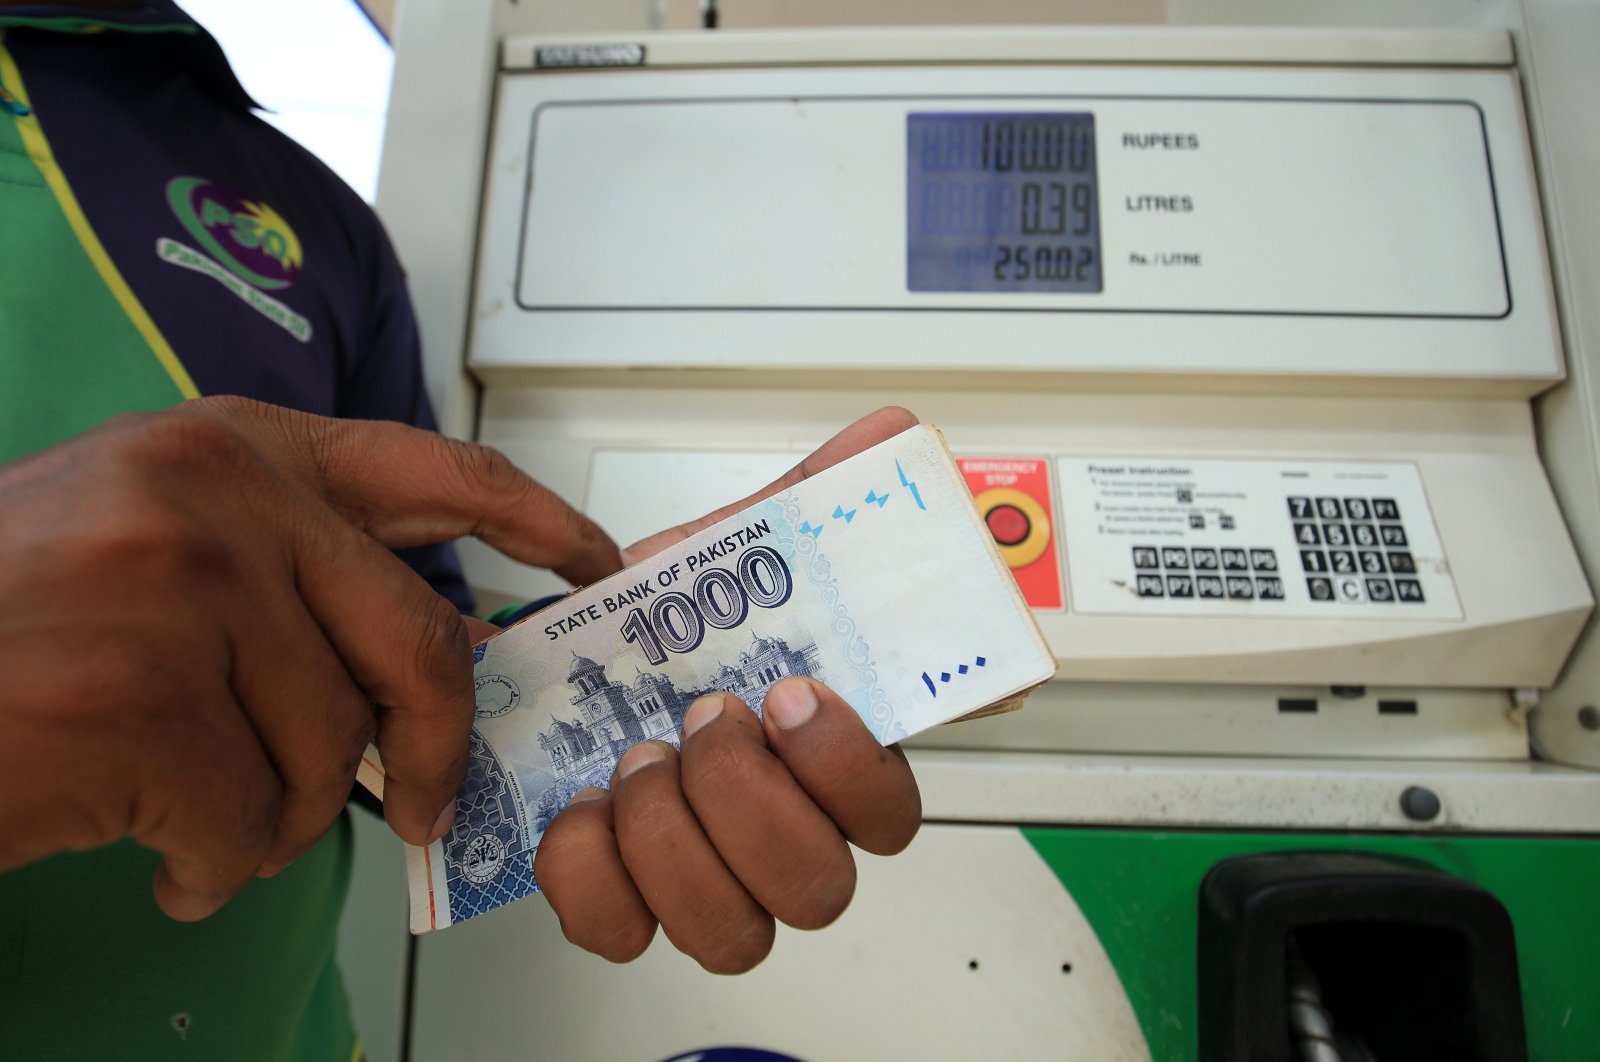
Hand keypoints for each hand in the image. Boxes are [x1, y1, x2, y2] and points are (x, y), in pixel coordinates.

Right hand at [0, 396, 619, 919]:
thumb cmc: (1, 621)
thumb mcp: (151, 535)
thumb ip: (288, 562)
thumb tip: (427, 638)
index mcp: (233, 446)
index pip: (434, 471)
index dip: (533, 519)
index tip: (588, 566)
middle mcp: (218, 495)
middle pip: (418, 643)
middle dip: (434, 746)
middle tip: (425, 805)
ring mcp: (181, 590)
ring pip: (330, 750)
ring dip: (277, 814)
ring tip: (194, 810)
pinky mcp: (141, 697)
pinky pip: (247, 821)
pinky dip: (211, 863)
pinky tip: (149, 846)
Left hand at [534, 407, 923, 972]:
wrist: (582, 672)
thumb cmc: (682, 631)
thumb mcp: (740, 554)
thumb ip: (813, 500)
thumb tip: (889, 433)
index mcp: (830, 766)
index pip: (892, 813)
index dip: (846, 767)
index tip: (787, 694)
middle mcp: (785, 842)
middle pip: (817, 887)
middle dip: (746, 801)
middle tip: (700, 722)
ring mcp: (711, 887)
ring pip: (731, 933)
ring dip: (671, 840)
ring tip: (632, 760)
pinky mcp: (629, 910)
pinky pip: (623, 937)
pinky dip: (588, 877)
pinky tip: (579, 812)